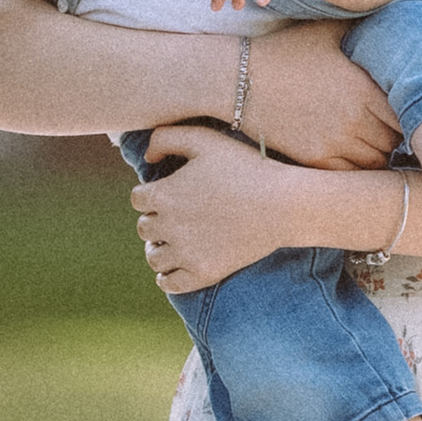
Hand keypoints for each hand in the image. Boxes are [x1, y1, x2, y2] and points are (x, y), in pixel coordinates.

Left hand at [130, 124, 295, 295]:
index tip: (171, 193)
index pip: (138, 199)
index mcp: (164, 195)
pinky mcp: (204, 273)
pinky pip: (169, 284)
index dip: (152, 194)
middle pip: (144, 228)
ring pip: (153, 257)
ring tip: (175, 242)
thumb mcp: (205, 140)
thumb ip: (167, 137)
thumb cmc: (246, 167)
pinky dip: (166, 277)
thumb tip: (147, 157)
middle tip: (178, 216)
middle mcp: (169, 226)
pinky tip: (177, 266)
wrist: (283, 204)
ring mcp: (186, 253)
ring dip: (159, 248)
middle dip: (156, 220)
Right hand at [233, 18, 399, 168]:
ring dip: (378, 152)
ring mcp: (334, 140)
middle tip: (388, 126)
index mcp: (362, 86)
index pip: (406, 111)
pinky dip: (356, 166)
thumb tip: (386, 15)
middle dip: (395, 134)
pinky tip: (350, 152)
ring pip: (376, 160)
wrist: (241, 78)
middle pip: (394, 140)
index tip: (402, 108)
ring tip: (370, 140)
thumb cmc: (285, 51)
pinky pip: (351, 172)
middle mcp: (353, 117)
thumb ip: (359, 28)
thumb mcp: (325, 33)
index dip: (409, 111)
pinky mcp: (315, 157)